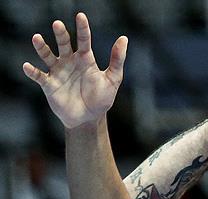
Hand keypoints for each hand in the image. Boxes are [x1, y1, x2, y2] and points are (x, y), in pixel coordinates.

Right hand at [23, 12, 126, 128]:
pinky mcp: (49, 84)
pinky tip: (27, 66)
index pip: (83, 40)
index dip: (82, 28)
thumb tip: (124, 38)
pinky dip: (32, 71)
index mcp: (85, 59)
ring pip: (47, 56)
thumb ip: (117, 60)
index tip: (80, 16)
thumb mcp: (113, 79)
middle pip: (64, 44)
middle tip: (58, 24)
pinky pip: (38, 76)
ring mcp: (58, 72)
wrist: (89, 118)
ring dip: (41, 47)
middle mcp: (69, 62)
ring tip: (37, 38)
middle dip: (61, 34)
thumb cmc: (101, 98)